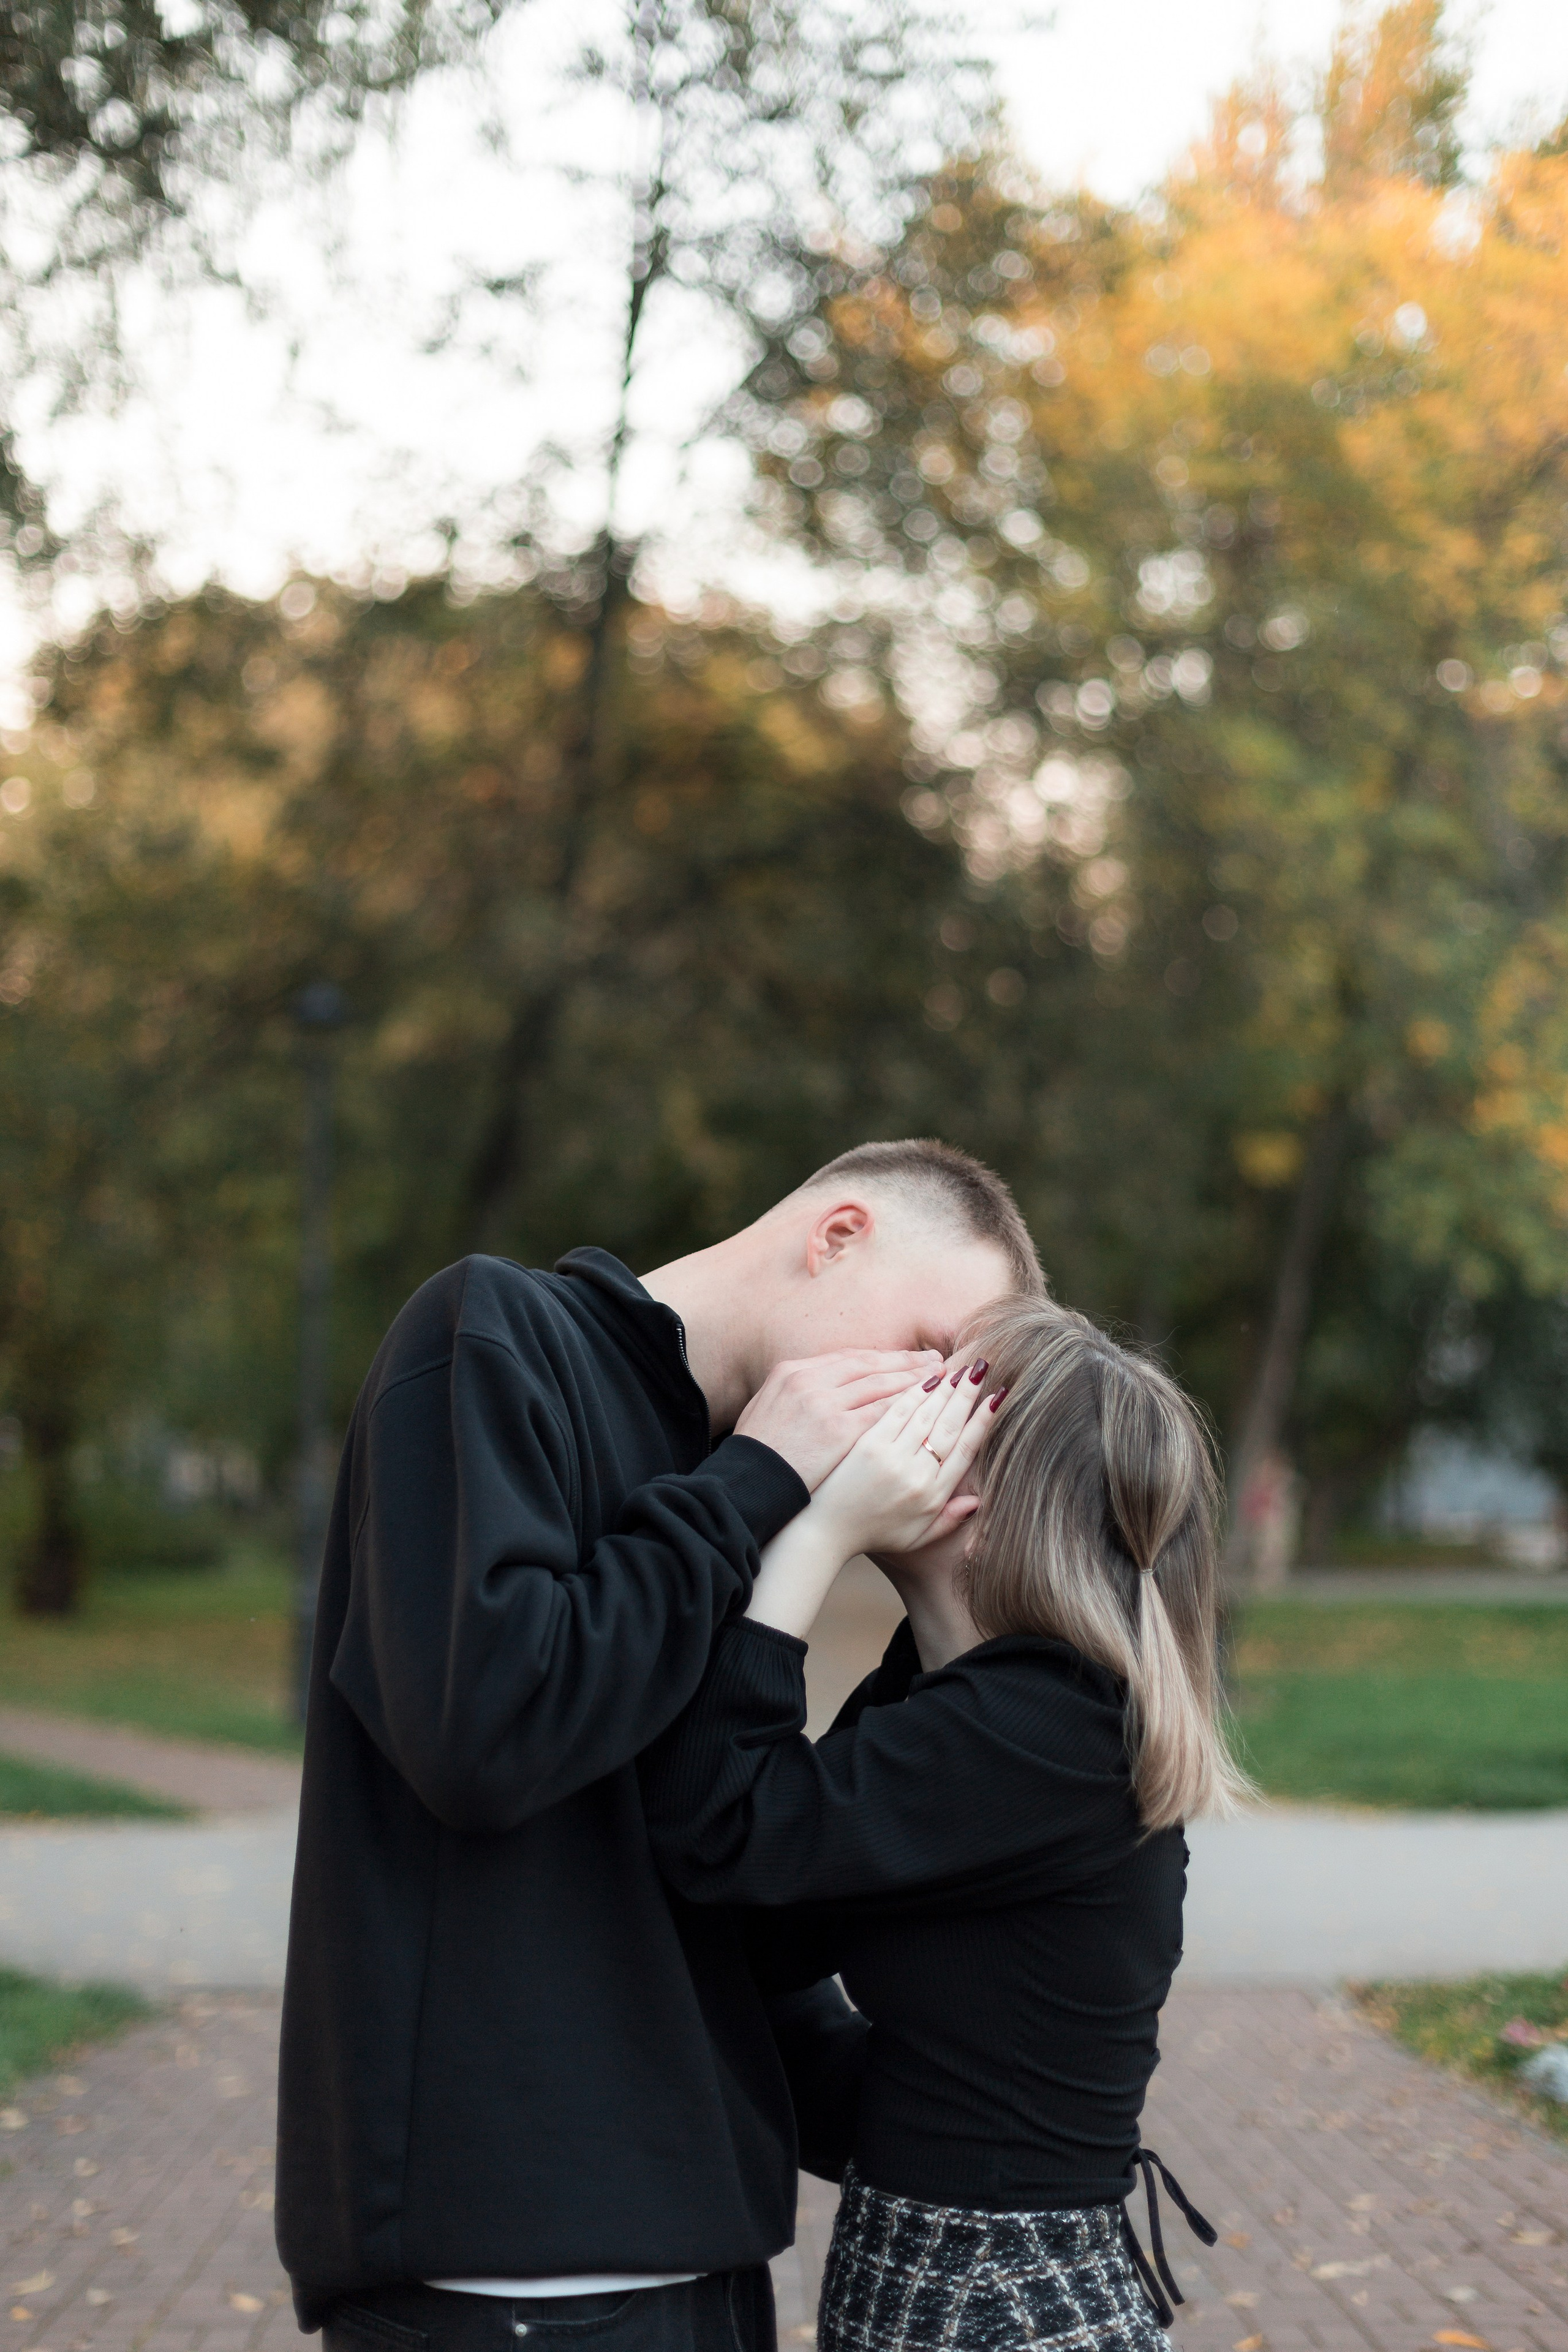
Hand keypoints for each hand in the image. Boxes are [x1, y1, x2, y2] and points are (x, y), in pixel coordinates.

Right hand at [735, 1349, 944, 1489]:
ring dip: (914, 1381)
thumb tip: (820, 1388)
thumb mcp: (766, 1410)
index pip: (848, 1358)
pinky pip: (881, 1411)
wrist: (744, 1485)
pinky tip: (929, 1407)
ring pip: (880, 1384)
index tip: (905, 1358)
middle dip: (905, 1362)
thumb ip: (795, 1393)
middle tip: (935, 1362)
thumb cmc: (756, 1456)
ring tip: (941, 1380)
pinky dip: (907, 1407)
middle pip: (869, 1364)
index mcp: (791, 1371)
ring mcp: (823, 1402)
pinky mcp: (837, 1428)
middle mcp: (808, 1379)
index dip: (882, 1358)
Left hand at [809, 1363, 1001, 1556]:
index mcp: (934, 1494)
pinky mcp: (868, 1445)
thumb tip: (977, 1500)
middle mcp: (918, 1474)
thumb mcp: (917, 1537)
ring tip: (959, 1368)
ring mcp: (893, 1457)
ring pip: (926, 1415)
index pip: (967, 1449)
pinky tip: (925, 1378)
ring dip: (945, 1388)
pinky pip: (896, 1412)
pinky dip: (913, 1393)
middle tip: (980, 1369)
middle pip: (950, 1426)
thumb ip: (948, 1519)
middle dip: (967, 1395)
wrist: (827, 1532)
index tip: (997, 1397)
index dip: (983, 1420)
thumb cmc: (873, 1532)